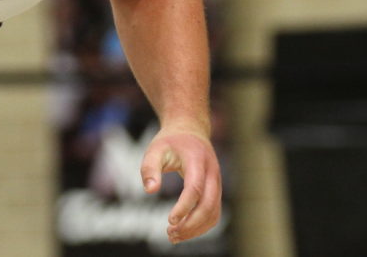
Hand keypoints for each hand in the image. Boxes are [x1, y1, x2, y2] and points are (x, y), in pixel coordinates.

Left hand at [140, 127, 221, 243]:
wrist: (190, 130)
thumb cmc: (170, 141)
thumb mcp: (155, 149)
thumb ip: (150, 168)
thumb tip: (150, 190)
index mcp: (197, 160)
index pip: (195, 188)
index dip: (184, 207)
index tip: (170, 220)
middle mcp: (212, 172)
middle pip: (208, 205)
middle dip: (191, 224)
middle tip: (170, 233)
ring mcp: (217, 182)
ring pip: (214, 212)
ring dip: (196, 228)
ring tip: (174, 236)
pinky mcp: (216, 190)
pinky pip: (214, 212)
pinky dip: (201, 225)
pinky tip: (184, 230)